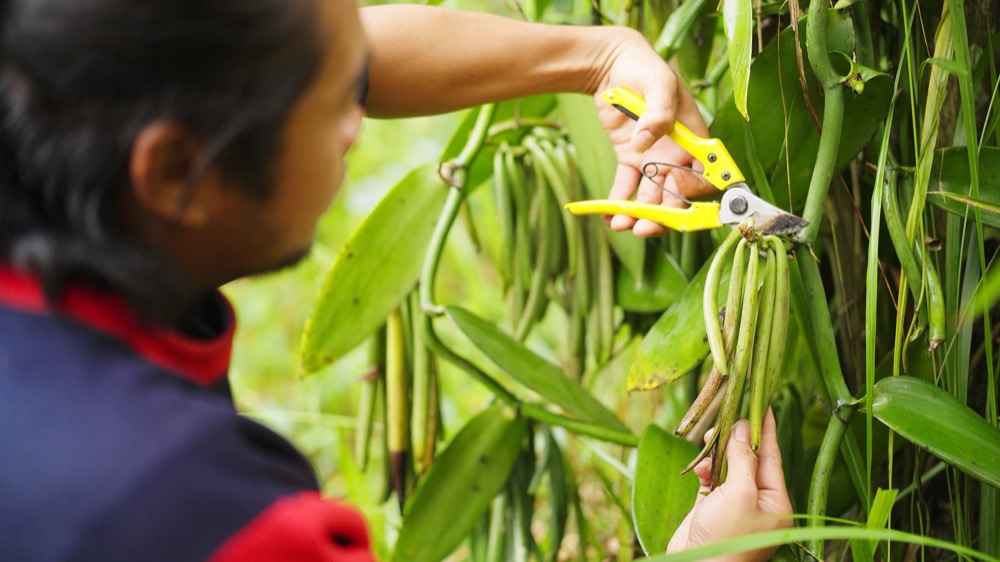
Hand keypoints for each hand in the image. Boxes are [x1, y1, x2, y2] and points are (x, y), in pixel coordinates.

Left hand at [592, 28, 715, 236]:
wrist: (613, 65)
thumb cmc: (644, 68)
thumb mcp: (658, 83)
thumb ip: (659, 112)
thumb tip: (645, 142)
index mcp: (693, 139)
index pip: (705, 176)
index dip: (694, 189)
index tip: (673, 187)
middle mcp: (676, 155)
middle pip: (677, 197)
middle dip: (664, 216)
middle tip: (644, 227)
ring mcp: (653, 160)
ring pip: (651, 198)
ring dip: (639, 216)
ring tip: (622, 226)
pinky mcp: (629, 160)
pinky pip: (626, 188)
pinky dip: (617, 205)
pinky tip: (608, 218)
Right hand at [667, 409, 792, 560]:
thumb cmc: (726, 538)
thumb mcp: (740, 493)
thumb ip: (743, 459)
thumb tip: (742, 429)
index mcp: (775, 501)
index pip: (771, 457)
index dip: (766, 430)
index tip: (763, 405)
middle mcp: (758, 502)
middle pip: (749, 459)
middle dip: (736, 439)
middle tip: (726, 418)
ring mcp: (735, 506)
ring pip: (729, 467)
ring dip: (718, 453)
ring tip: (709, 441)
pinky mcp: (712, 508)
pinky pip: (712, 479)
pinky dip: (706, 469)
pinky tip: (700, 467)